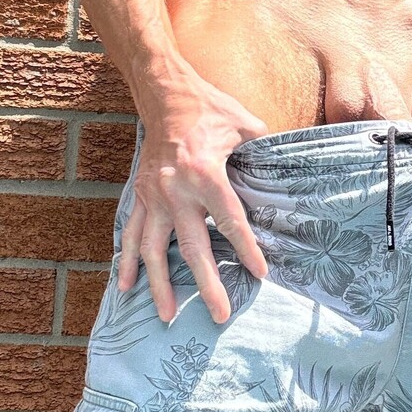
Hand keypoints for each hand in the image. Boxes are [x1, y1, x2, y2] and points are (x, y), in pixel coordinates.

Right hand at [118, 78, 270, 324]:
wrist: (165, 95)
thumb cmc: (210, 109)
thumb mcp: (246, 125)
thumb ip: (264, 152)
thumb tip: (286, 171)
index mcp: (205, 174)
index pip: (230, 221)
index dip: (246, 249)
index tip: (260, 273)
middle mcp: (176, 191)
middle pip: (193, 248)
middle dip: (207, 284)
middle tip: (219, 315)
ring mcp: (154, 197)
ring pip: (154, 250)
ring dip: (160, 285)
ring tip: (168, 316)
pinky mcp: (140, 196)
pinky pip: (132, 234)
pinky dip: (128, 261)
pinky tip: (126, 287)